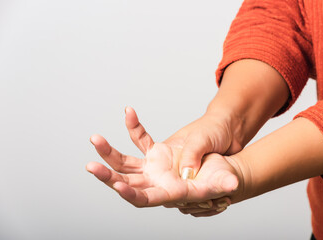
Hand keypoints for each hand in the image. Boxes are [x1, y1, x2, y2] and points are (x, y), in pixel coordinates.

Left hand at [86, 109, 242, 207]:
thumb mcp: (224, 178)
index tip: (117, 187)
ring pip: (125, 163)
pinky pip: (141, 139)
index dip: (132, 195)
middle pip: (126, 182)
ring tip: (95, 138)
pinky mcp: (155, 153)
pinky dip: (134, 127)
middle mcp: (157, 182)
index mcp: (170, 192)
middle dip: (108, 177)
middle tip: (91, 167)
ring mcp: (153, 168)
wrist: (218, 164)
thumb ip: (224, 182)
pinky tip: (130, 113)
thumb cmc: (222, 175)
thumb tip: (231, 185)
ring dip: (109, 152)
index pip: (146, 198)